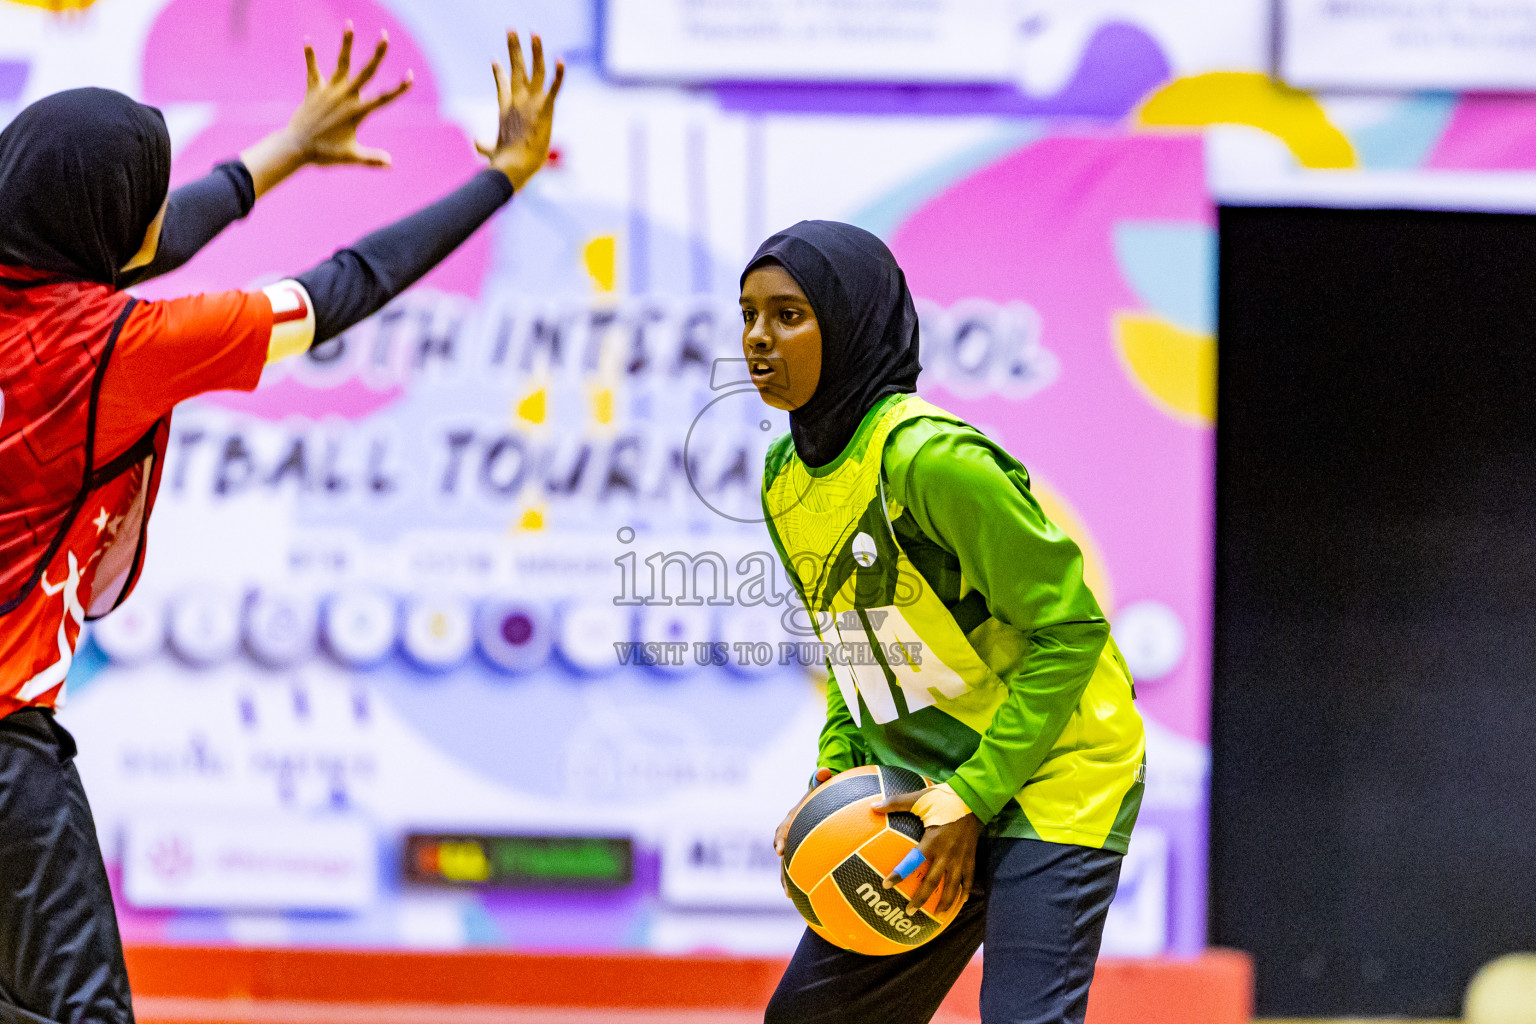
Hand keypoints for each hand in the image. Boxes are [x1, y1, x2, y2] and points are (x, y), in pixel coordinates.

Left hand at [240, 22, 412, 198]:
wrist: (297, 147)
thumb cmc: (325, 153)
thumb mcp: (351, 156)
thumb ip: (372, 158)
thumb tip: (391, 164)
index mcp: (357, 112)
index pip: (383, 98)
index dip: (399, 88)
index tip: (410, 76)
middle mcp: (345, 98)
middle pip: (365, 72)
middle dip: (377, 54)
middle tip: (385, 36)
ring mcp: (329, 92)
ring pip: (341, 64)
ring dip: (346, 44)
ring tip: (349, 24)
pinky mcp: (314, 90)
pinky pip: (312, 70)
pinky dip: (309, 55)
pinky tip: (306, 39)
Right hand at [477, 31, 563, 188]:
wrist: (512, 167)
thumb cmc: (503, 163)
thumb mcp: (491, 151)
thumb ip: (483, 145)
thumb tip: (475, 142)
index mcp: (506, 110)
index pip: (503, 85)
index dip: (500, 72)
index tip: (496, 59)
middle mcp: (518, 101)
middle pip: (516, 69)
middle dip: (514, 48)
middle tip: (511, 30)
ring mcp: (531, 104)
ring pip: (535, 71)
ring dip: (535, 51)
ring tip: (534, 33)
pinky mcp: (544, 110)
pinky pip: (554, 88)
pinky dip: (559, 75)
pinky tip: (561, 60)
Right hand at [775, 767, 832, 893]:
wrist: (819, 802)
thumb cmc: (821, 794)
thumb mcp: (821, 785)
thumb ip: (821, 778)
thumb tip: (824, 770)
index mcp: (793, 818)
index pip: (783, 828)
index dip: (780, 839)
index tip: (779, 850)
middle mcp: (791, 833)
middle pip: (782, 851)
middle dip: (781, 867)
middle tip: (783, 883)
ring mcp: (797, 844)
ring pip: (788, 863)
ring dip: (786, 879)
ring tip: (788, 896)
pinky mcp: (804, 853)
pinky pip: (801, 867)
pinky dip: (801, 881)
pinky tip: (807, 896)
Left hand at [874, 786, 980, 914]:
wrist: (973, 798)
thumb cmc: (944, 798)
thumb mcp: (919, 798)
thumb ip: (895, 803)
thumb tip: (873, 806)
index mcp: (932, 841)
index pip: (913, 861)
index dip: (900, 874)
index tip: (887, 885)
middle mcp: (946, 854)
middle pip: (932, 882)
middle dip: (921, 899)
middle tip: (909, 912)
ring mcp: (960, 858)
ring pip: (953, 887)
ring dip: (944, 902)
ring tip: (936, 915)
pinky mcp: (971, 857)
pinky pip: (969, 879)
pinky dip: (965, 892)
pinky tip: (960, 902)